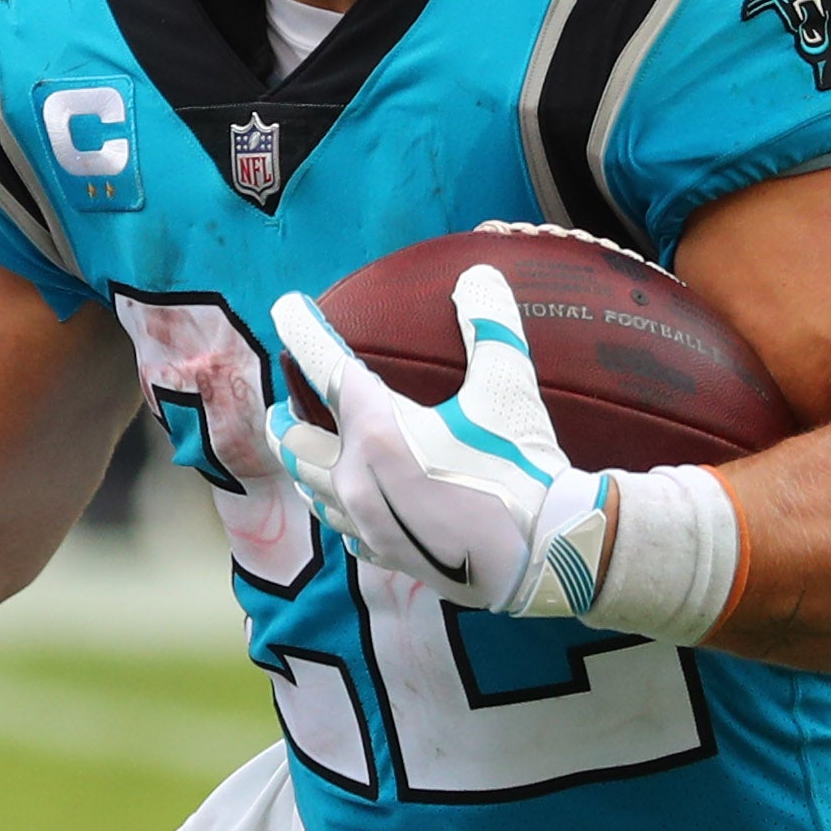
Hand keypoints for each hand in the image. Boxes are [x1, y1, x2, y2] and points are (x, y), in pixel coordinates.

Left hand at [269, 263, 612, 619]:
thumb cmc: (523, 469)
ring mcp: (367, 523)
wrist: (547, 555)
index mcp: (378, 430)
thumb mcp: (509, 388)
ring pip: (312, 490)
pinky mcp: (387, 555)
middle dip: (283, 418)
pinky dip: (337, 507)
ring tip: (309, 451)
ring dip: (305, 465)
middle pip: (295, 442)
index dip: (302, 330)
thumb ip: (490, 326)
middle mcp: (358, 478)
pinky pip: (344, 530)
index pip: (324, 366)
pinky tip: (350, 506)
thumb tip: (478, 275)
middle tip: (283, 404)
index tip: (286, 307)